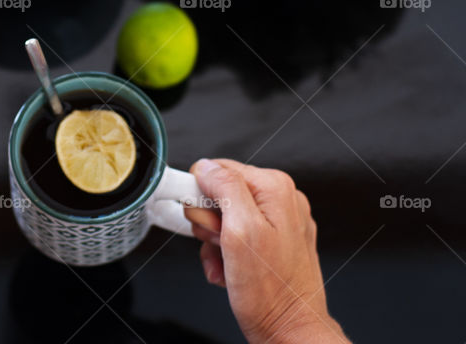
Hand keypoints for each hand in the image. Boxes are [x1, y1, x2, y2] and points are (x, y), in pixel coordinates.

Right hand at [184, 159, 348, 343]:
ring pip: (223, 217)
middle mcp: (281, 200)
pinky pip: (236, 236)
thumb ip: (224, 190)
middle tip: (222, 247)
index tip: (206, 224)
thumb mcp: (240, 233)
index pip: (217, 169)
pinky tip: (231, 271)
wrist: (290, 332)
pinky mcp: (275, 241)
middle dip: (210, 224)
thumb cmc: (271, 293)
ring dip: (215, 244)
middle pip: (219, 193)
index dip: (202, 197)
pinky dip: (226, 254)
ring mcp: (280, 221)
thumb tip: (206, 166)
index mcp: (275, 189)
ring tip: (227, 264)